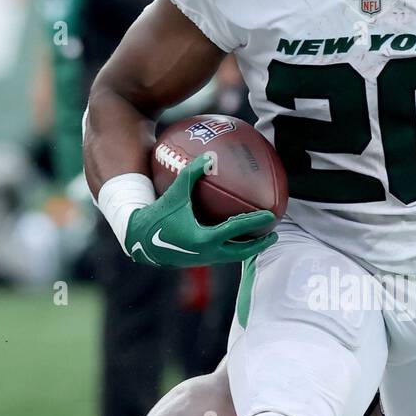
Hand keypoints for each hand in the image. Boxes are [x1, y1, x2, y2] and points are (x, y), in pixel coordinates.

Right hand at [125, 154, 276, 265]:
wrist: (140, 240)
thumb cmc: (159, 214)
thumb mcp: (175, 192)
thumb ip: (191, 173)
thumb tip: (210, 155)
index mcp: (204, 238)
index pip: (237, 229)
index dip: (256, 221)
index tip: (271, 215)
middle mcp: (208, 253)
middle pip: (242, 251)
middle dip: (260, 244)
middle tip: (274, 234)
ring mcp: (205, 259)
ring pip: (233, 255)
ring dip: (249, 248)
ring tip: (261, 238)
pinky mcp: (200, 260)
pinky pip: (223, 254)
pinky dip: (234, 247)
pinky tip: (238, 237)